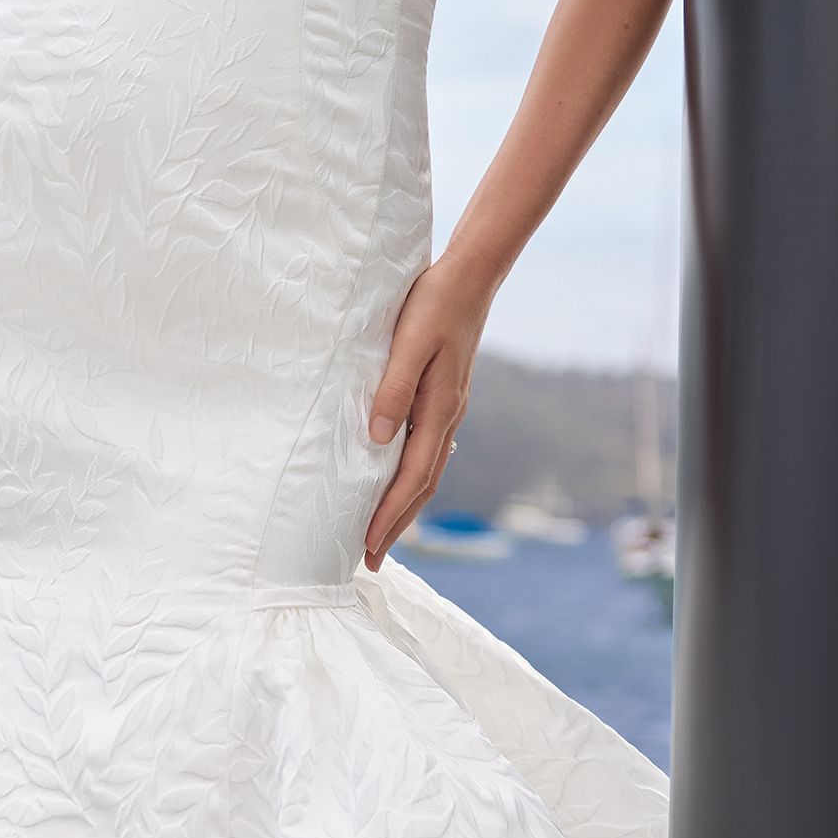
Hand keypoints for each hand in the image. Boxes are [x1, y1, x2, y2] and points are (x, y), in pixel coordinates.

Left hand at [362, 255, 491, 569]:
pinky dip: (412, 477)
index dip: (389, 516)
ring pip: (427, 472)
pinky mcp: (445, 398)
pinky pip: (428, 451)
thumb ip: (393, 389)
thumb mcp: (409, 343)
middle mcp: (448, 417)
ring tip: (382, 532)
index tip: (368, 548)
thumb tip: (376, 439)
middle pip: (422, 486)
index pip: (411, 479)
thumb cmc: (434, 304)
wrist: (470, 278)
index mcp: (440, 410)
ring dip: (405, 506)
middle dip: (397, 525)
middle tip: (372, 560)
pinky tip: (400, 481)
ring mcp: (449, 409)